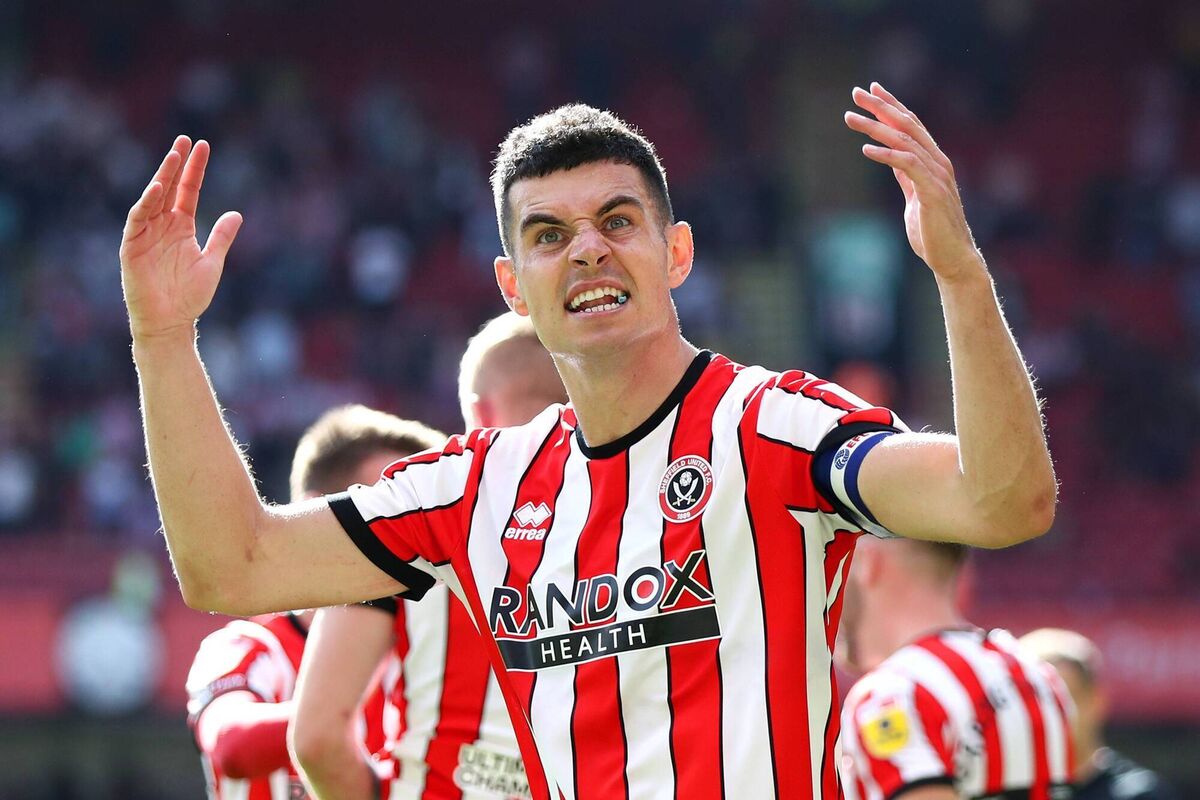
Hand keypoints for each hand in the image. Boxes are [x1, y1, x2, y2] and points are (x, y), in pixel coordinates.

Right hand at [120, 136, 242, 339]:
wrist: (171, 322)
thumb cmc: (190, 296)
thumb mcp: (212, 262)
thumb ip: (222, 237)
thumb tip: (237, 213)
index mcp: (182, 227)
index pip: (187, 191)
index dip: (194, 169)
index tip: (203, 146)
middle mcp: (163, 225)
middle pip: (170, 188)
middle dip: (176, 164)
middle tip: (185, 140)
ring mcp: (146, 234)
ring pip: (153, 198)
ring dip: (162, 176)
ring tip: (174, 155)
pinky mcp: (132, 246)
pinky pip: (138, 219)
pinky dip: (147, 203)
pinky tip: (158, 187)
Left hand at [844, 83, 981, 282]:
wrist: (953, 259)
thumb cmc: (933, 232)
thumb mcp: (915, 197)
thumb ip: (906, 176)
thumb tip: (892, 157)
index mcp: (934, 162)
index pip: (911, 125)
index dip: (892, 105)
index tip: (872, 89)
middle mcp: (938, 162)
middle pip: (907, 125)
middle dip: (881, 106)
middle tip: (857, 92)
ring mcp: (937, 176)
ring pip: (904, 141)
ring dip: (875, 127)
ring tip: (851, 118)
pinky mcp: (932, 192)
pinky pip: (908, 165)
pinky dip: (887, 155)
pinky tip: (866, 150)